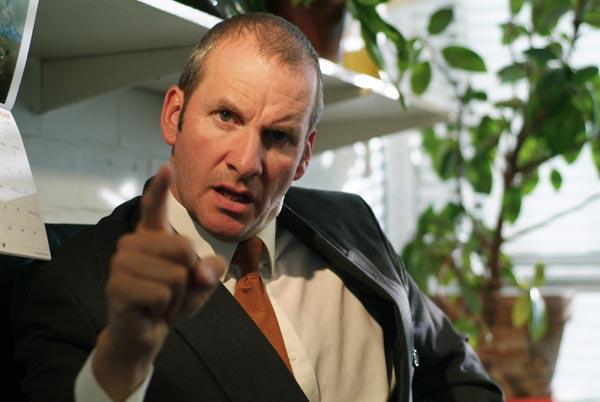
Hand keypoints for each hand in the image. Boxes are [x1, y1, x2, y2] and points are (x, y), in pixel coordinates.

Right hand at [93, 165, 225, 400]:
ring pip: (176, 274)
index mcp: (152, 237)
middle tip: (169, 291)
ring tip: (159, 302)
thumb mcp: (200, 285)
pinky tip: (150, 311)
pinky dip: (165, 308)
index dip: (160, 189)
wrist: (144, 334)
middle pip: (184, 248)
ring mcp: (121, 263)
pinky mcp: (117, 286)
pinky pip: (162, 293)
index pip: (154, 208)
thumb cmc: (170, 302)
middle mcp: (132, 244)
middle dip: (188, 276)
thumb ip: (210, 271)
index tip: (165, 167)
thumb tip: (203, 270)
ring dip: (176, 296)